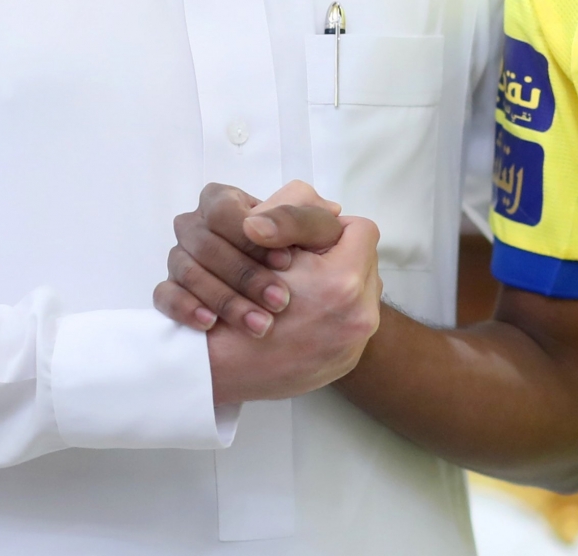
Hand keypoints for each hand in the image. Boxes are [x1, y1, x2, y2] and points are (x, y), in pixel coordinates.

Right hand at [154, 181, 347, 336]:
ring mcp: (180, 259)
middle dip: (245, 274)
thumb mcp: (312, 238)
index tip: (287, 261)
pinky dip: (187, 308)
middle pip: (205, 242)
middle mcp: (198, 226)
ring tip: (261, 325)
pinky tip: (212, 324)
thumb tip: (292, 218)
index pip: (223, 208)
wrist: (281, 321)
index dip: (252, 236)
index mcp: (226, 203)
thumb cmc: (299, 263)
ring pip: (186, 269)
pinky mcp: (170, 291)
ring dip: (226, 298)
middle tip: (282, 301)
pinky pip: (164, 295)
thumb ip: (309, 220)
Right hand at [204, 215, 382, 404]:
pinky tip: (302, 315)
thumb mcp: (262, 246)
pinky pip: (349, 323)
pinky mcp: (344, 363)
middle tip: (302, 262)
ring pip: (359, 292)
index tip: (306, 239)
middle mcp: (358, 317)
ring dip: (335, 285)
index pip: (360, 230)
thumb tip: (331, 208)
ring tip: (302, 289)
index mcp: (342, 282)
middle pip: (364, 262)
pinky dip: (330, 314)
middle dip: (336, 257)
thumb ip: (299, 219)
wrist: (213, 370)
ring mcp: (353, 345)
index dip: (330, 228)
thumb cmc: (234, 303)